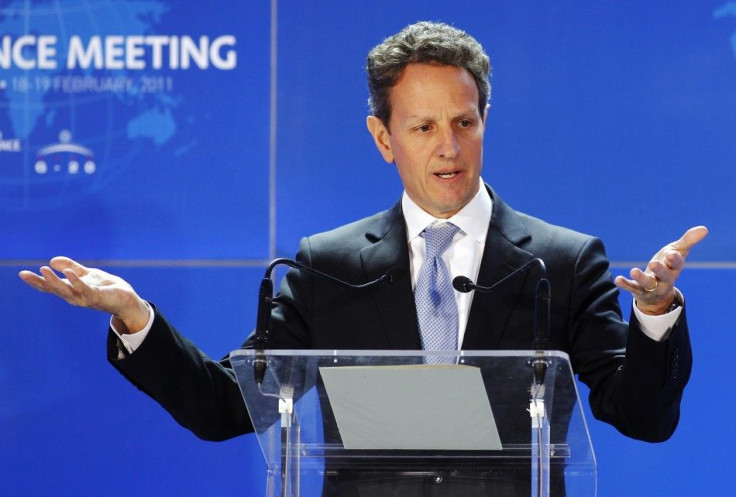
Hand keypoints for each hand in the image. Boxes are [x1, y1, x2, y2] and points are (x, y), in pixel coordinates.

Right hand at [19, 256, 149, 332]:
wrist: (127, 299)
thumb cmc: (106, 287)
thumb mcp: (86, 274)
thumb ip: (71, 267)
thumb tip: (52, 260)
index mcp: (71, 290)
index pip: (51, 286)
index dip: (37, 281)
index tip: (22, 273)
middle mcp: (75, 296)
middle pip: (54, 289)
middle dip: (40, 282)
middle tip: (25, 274)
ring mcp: (86, 298)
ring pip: (67, 290)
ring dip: (55, 281)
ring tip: (44, 270)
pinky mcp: (98, 296)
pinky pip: (85, 289)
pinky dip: (76, 282)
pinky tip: (69, 273)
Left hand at [614, 226, 707, 314]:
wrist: (658, 293)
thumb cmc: (668, 267)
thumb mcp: (677, 253)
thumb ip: (688, 241)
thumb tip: (704, 229)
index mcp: (674, 269)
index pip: (677, 265)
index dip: (675, 260)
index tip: (672, 254)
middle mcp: (664, 279)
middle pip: (664, 276)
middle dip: (659, 270)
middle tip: (653, 263)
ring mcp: (652, 287)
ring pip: (647, 284)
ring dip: (641, 277)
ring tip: (633, 270)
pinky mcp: (638, 291)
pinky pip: (632, 288)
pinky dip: (625, 284)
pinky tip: (618, 279)